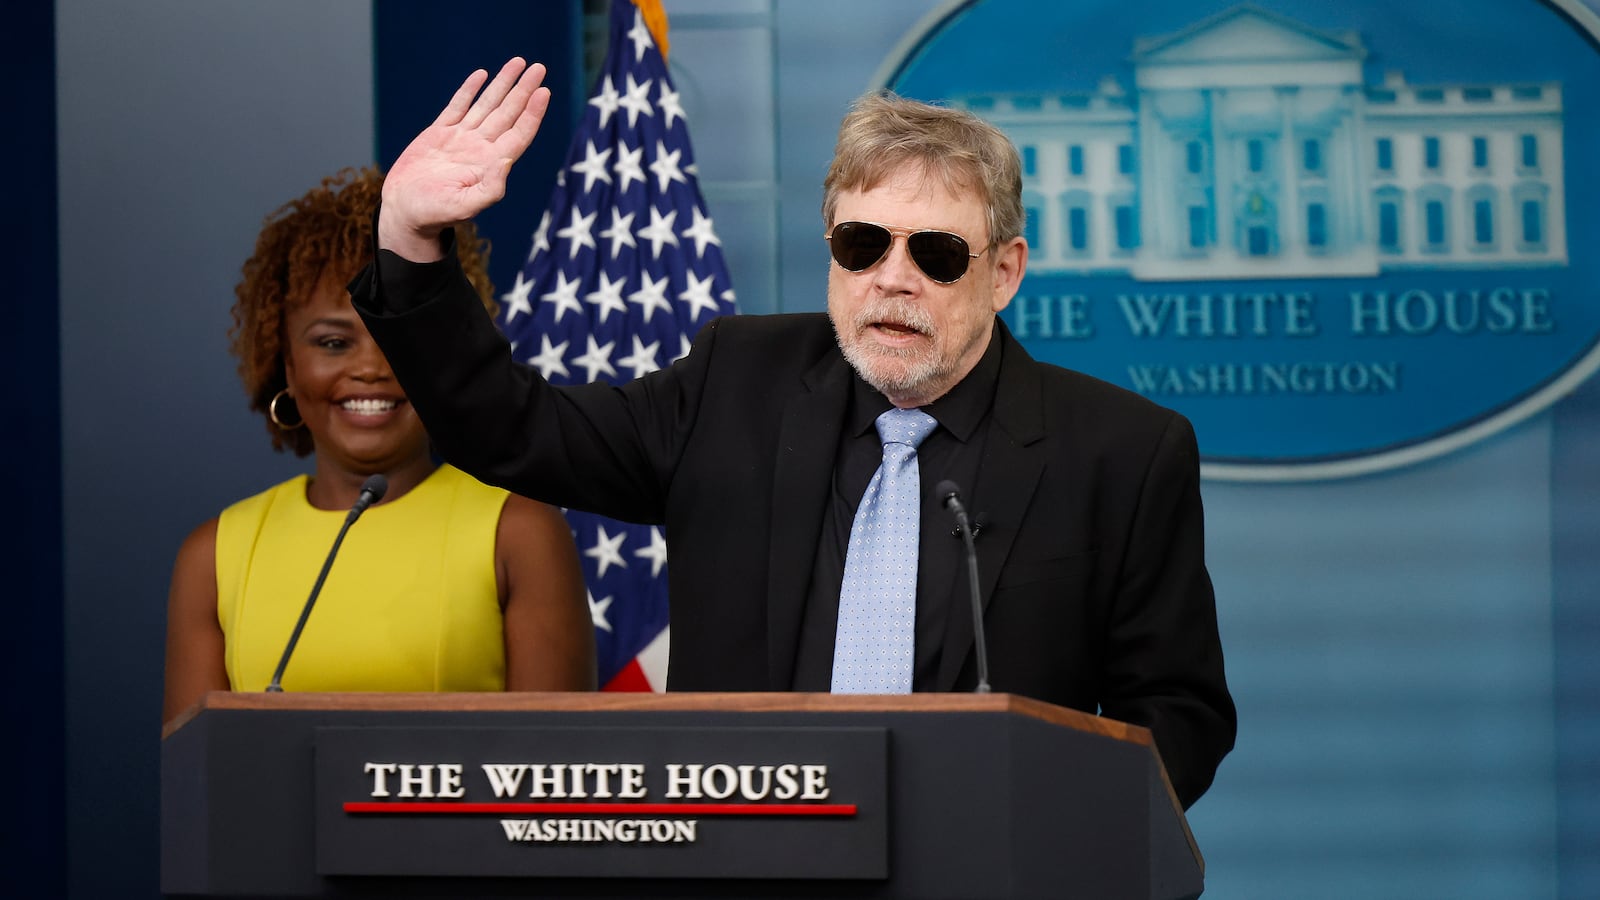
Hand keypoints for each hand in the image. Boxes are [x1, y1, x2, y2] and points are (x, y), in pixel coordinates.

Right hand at [378, 58, 551, 261]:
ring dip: (503, 84)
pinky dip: (469, 90)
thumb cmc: (434, 214)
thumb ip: (489, 189)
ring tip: (517, 63)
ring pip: (487, 104)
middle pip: (508, 113)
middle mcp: (480, 148)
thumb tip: (507, 163)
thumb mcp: (464, 206)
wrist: (405, 210)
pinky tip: (482, 75)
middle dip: (523, 90)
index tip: (544, 92)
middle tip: (539, 68)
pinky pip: (458, 106)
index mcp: (490, 164)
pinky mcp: (438, 133)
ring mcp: (460, 139)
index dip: (533, 113)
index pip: (519, 134)